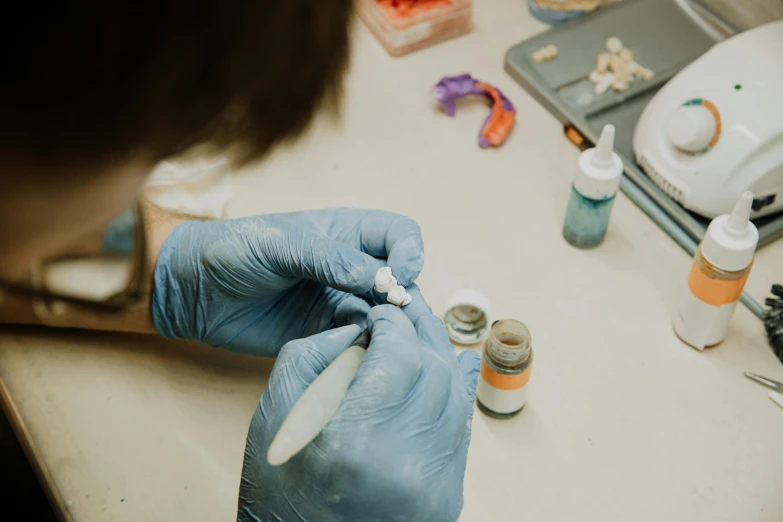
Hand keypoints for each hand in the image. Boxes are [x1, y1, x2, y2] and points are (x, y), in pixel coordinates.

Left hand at [151, 208, 424, 355]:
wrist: (193, 290)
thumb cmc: (236, 249)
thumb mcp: (284, 246)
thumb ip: (332, 260)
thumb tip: (383, 280)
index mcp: (347, 233)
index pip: (399, 236)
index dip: (409, 254)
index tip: (399, 277)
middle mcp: (351, 267)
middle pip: (400, 281)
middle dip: (403, 299)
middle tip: (390, 317)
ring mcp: (339, 302)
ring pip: (384, 317)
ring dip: (386, 328)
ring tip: (374, 338)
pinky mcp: (324, 334)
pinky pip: (357, 342)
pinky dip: (362, 349)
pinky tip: (352, 353)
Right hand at [238, 305, 480, 521]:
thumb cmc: (278, 485)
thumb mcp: (275, 413)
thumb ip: (316, 354)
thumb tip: (364, 327)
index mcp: (355, 441)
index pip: (400, 354)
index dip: (393, 323)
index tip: (380, 314)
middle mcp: (405, 465)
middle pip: (436, 371)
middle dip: (420, 334)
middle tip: (403, 317)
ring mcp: (434, 486)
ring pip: (456, 397)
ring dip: (441, 360)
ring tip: (423, 337)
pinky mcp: (448, 498)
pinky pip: (462, 430)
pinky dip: (455, 395)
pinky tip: (453, 369)